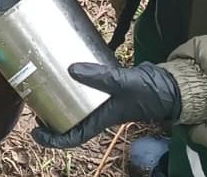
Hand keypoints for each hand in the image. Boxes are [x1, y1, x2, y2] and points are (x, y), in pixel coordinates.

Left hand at [30, 61, 181, 147]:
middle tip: (35, 103)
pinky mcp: (107, 86)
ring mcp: (103, 100)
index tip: (35, 132)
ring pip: (76, 104)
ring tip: (45, 85)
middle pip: (69, 121)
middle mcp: (99, 112)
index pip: (73, 137)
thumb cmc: (150, 92)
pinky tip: (68, 67)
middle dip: (50, 116)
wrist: (171, 85)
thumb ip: (99, 76)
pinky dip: (76, 80)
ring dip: (60, 97)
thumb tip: (71, 69)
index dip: (52, 139)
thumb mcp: (122, 84)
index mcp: (101, 120)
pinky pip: (86, 87)